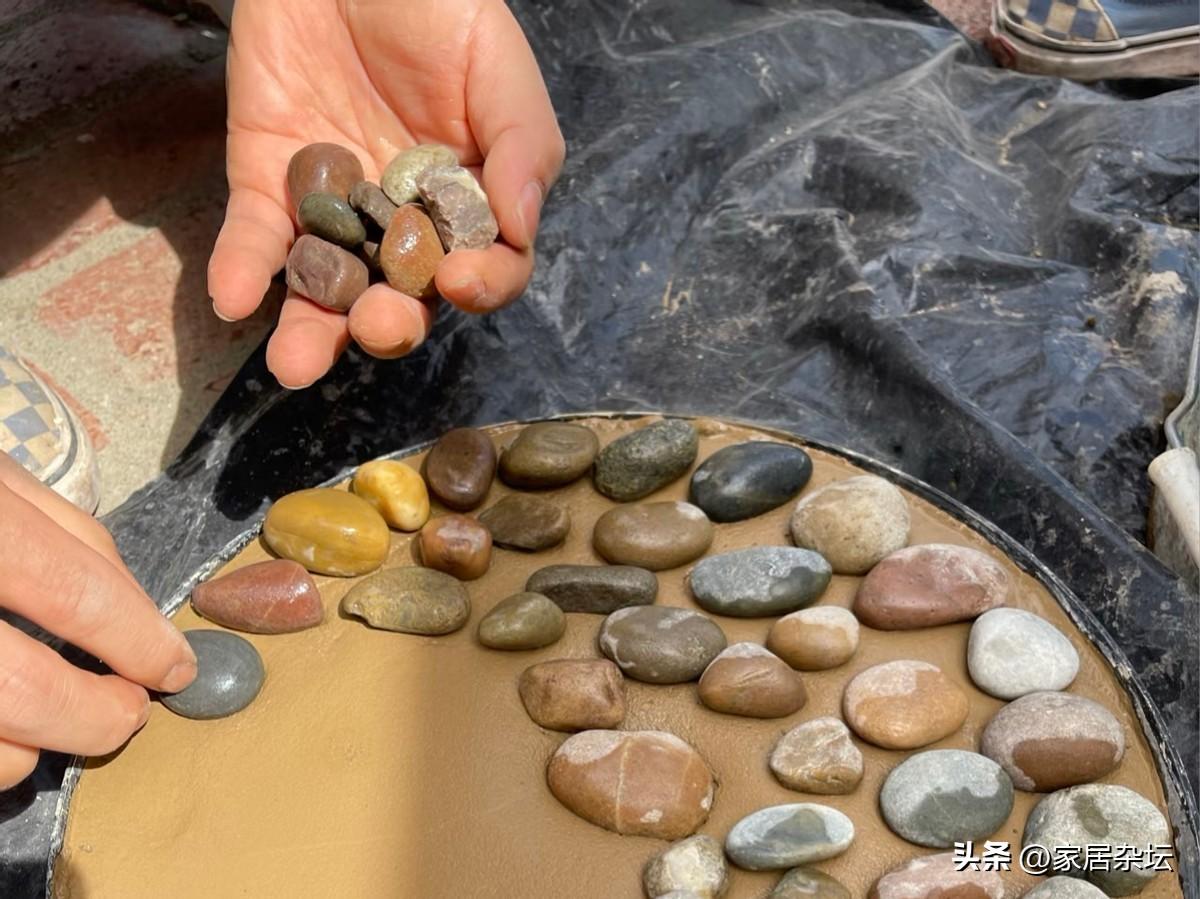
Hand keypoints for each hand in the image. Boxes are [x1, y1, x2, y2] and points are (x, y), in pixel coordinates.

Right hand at [0, 455, 196, 789]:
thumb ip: (68, 532)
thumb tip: (138, 610)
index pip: (74, 589)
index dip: (137, 640)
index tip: (174, 668)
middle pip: (23, 690)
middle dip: (97, 716)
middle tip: (128, 715)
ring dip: (28, 751)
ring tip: (52, 724)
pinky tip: (2, 735)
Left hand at [207, 0, 564, 388]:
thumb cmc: (438, 7)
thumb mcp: (498, 69)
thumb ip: (521, 147)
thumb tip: (521, 229)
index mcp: (467, 206)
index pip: (484, 269)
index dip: (480, 286)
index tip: (462, 278)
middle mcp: (401, 224)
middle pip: (402, 297)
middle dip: (390, 323)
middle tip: (381, 322)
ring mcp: (335, 213)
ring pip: (326, 289)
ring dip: (311, 333)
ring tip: (295, 363)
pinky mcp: (269, 186)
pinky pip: (257, 238)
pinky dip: (243, 268)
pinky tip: (236, 296)